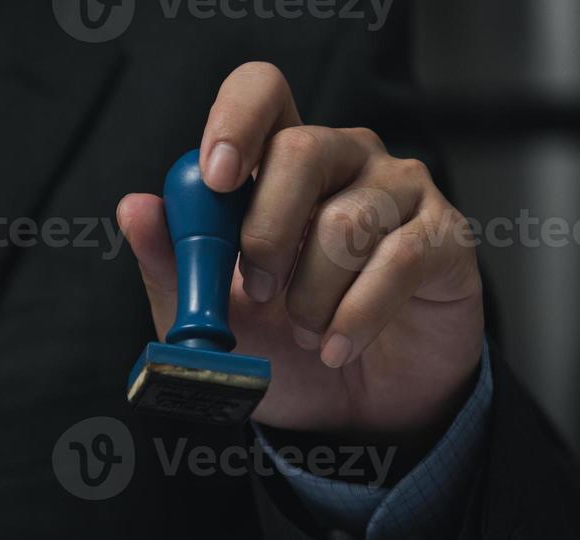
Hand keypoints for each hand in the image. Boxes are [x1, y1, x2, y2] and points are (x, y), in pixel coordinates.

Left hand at [117, 62, 483, 444]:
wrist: (353, 406)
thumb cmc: (282, 345)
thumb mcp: (212, 313)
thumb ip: (171, 262)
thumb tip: (135, 209)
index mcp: (278, 162)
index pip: (261, 92)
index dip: (236, 121)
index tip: (218, 178)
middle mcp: (343, 158)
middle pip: (303, 148)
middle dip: (266, 230)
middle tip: (259, 290)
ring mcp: (399, 191)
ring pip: (346, 220)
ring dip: (312, 294)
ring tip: (304, 334)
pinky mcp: (444, 237)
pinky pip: (398, 261)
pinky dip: (356, 317)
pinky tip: (335, 349)